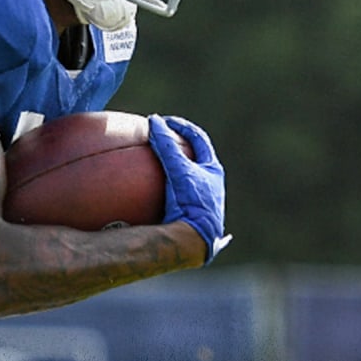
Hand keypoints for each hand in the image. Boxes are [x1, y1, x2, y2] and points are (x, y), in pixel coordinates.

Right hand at [148, 114, 230, 264]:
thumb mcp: (177, 169)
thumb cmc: (191, 202)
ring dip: (172, 169)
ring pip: (187, 178)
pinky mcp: (191, 216)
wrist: (195, 239)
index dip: (181, 127)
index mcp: (213, 171)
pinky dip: (163, 190)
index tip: (163, 122)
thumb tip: (154, 120)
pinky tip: (147, 195)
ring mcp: (202, 201)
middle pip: (194, 157)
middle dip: (178, 147)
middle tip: (159, 140)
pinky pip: (176, 196)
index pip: (198, 139)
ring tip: (152, 165)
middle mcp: (211, 185)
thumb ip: (166, 144)